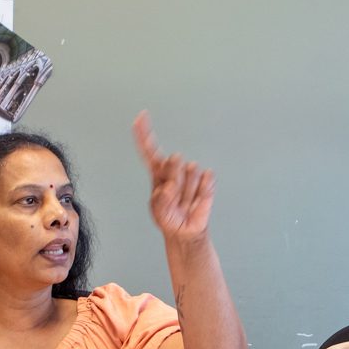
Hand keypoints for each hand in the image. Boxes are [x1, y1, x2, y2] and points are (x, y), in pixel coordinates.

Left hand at [133, 111, 214, 243]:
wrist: (187, 231)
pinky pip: (207, 178)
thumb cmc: (169, 218)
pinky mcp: (206, 180)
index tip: (141, 117)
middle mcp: (174, 170)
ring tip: (185, 203)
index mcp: (158, 173)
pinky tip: (197, 200)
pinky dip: (203, 191)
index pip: (150, 150)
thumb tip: (170, 188)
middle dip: (175, 178)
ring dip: (188, 191)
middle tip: (175, 197)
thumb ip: (161, 200)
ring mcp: (191, 174)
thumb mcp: (158, 212)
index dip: (144, 134)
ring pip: (191, 170)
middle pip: (174, 161)